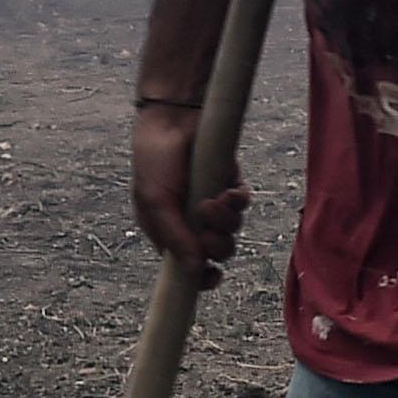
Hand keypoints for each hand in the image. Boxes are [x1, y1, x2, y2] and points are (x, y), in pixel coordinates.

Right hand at [128, 103, 248, 282]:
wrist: (173, 119)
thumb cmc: (155, 161)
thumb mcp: (155, 202)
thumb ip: (175, 237)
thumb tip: (193, 270)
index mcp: (170, 232)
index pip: (190, 266)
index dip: (202, 277)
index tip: (211, 276)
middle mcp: (193, 222)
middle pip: (218, 252)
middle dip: (216, 245)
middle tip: (205, 229)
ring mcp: (213, 204)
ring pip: (234, 230)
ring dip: (225, 221)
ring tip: (212, 201)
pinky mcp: (229, 184)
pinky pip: (242, 205)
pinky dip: (238, 201)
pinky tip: (227, 191)